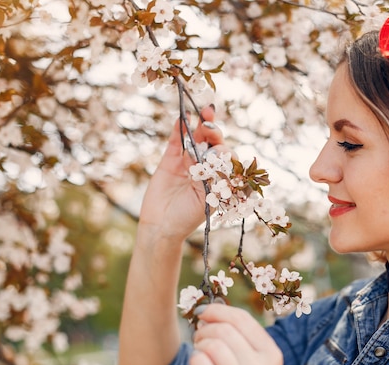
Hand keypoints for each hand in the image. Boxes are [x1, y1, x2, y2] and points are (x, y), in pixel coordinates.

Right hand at [139, 106, 224, 239]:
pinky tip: (184, 118)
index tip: (221, 151)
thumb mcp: (209, 198)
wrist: (161, 227)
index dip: (226, 150)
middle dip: (215, 133)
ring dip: (201, 125)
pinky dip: (179, 129)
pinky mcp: (170, 161)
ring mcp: (187, 162)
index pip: (227, 158)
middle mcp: (206, 168)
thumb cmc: (188, 218)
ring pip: (196, 139)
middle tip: (211, 125)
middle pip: (213, 144)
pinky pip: (176, 141)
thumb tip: (221, 154)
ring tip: (205, 113)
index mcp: (219, 178)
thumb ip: (215, 176)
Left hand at [190, 304, 282, 364]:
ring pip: (213, 346)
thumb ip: (244, 342)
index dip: (219, 310)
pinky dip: (194, 360)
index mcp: (272, 354)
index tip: (204, 311)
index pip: (243, 319)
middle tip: (198, 337)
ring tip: (199, 352)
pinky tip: (197, 364)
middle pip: (225, 330)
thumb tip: (214, 312)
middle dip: (205, 328)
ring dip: (199, 345)